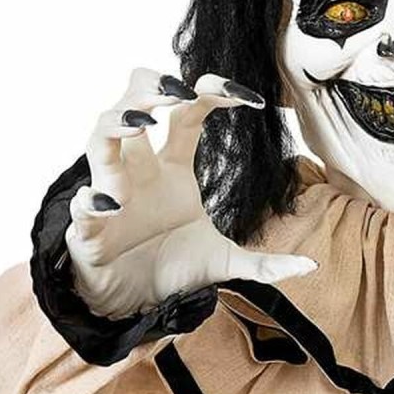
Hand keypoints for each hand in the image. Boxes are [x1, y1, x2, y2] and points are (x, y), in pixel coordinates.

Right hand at [65, 68, 316, 318]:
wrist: (135, 305)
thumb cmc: (172, 267)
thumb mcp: (223, 262)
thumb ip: (263, 264)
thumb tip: (311, 269)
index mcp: (172, 166)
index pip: (188, 114)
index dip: (212, 94)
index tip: (251, 99)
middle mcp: (140, 170)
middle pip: (133, 105)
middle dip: (149, 88)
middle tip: (177, 89)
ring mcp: (111, 193)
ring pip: (101, 139)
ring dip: (118, 124)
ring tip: (144, 124)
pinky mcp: (88, 230)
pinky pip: (81, 206)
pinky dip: (91, 201)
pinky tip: (111, 205)